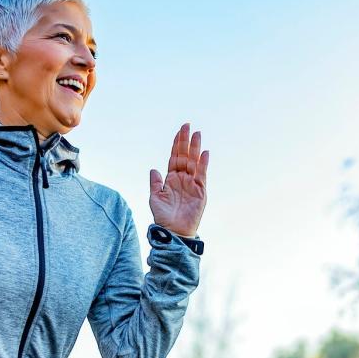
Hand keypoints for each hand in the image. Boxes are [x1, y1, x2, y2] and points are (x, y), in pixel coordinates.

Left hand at [149, 122, 208, 237]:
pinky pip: (202, 175)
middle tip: (188, 126)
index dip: (177, 144)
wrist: (174, 231)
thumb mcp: (155, 198)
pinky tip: (204, 153)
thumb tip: (154, 169)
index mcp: (171, 178)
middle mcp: (182, 179)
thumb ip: (155, 183)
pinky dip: (203, 164)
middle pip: (185, 156)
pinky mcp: (200, 191)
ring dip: (195, 148)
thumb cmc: (163, 217)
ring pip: (194, 162)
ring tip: (197, 134)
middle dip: (186, 141)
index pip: (174, 157)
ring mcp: (192, 184)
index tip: (179, 131)